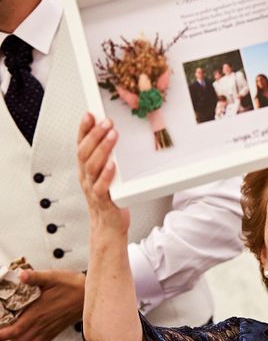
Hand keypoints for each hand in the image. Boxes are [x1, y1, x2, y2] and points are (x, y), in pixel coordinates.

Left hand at [0, 269, 84, 340]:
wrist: (90, 294)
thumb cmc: (72, 285)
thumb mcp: (53, 277)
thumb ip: (36, 277)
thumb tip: (22, 274)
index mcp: (39, 313)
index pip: (16, 330)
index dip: (1, 336)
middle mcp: (42, 325)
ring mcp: (48, 331)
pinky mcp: (53, 333)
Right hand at [77, 113, 129, 234]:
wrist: (109, 227)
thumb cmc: (110, 199)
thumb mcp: (106, 174)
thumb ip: (108, 158)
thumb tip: (114, 135)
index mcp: (85, 169)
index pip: (80, 144)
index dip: (83, 129)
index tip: (89, 114)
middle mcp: (86, 177)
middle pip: (84, 152)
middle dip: (94, 135)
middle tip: (106, 122)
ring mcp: (93, 189)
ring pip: (92, 166)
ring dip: (102, 149)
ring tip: (112, 136)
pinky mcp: (103, 201)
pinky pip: (101, 187)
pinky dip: (106, 175)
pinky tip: (113, 165)